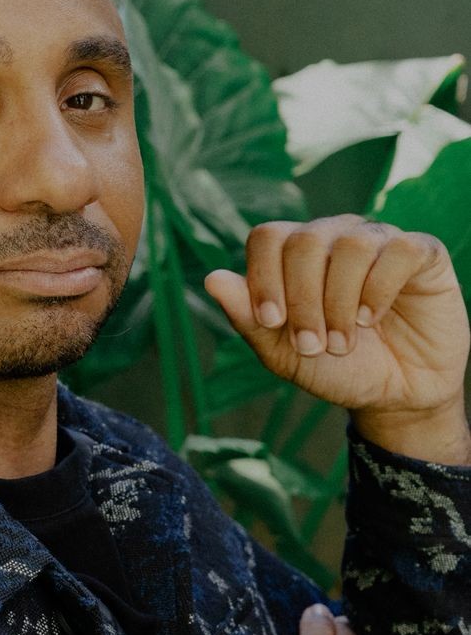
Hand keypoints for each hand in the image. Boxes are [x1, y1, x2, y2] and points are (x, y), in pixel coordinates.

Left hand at [203, 213, 469, 416]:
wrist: (396, 397)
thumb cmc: (338, 369)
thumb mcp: (285, 354)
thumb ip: (249, 318)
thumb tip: (212, 279)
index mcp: (296, 254)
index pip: (267, 237)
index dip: (264, 278)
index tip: (274, 323)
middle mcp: (335, 237)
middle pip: (304, 240)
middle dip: (303, 299)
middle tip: (313, 344)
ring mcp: (379, 241)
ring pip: (350, 244)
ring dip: (340, 302)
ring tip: (345, 341)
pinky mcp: (421, 253)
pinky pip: (399, 250)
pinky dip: (379, 289)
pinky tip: (373, 317)